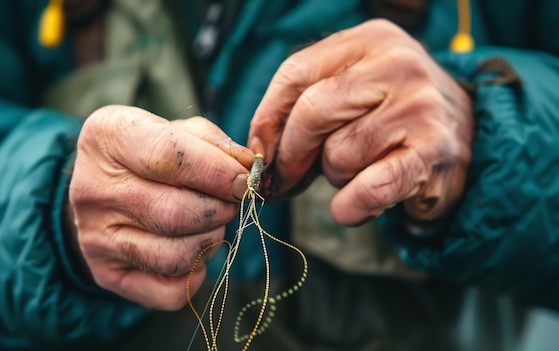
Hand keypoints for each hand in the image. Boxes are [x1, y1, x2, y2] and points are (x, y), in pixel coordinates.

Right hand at [69, 105, 251, 309]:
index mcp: (108, 137)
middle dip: (219, 210)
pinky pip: (169, 292)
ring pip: (175, 255)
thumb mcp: (178, 129)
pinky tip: (194, 251)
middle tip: (231, 203)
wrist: (103, 185)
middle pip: (174, 213)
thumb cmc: (150, 152)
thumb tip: (247, 170)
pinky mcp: (106, 274)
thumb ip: (214, 144)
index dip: (217, 172)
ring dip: (210, 241)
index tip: (243, 180)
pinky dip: (196, 275)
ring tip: (211, 224)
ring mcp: (95, 237)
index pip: (169, 157)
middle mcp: (93, 189)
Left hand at [249, 19, 473, 225]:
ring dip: (335, 176)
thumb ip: (306, 108)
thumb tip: (260, 153)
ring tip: (357, 171)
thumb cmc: (391, 115)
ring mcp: (419, 107)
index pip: (296, 73)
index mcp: (370, 40)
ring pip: (339, 154)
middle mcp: (399, 64)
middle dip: (292, 154)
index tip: (260, 149)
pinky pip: (367, 190)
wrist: (467, 134)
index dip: (268, 118)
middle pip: (312, 112)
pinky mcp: (433, 153)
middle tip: (289, 177)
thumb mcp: (353, 90)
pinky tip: (355, 205)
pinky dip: (350, 207)